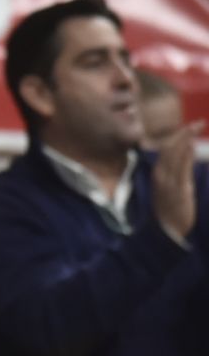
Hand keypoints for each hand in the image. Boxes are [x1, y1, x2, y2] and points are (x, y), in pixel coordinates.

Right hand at [153, 123, 202, 242]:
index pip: (165, 150)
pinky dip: (185, 156)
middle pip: (170, 150)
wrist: (167, 232)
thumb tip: (188, 151)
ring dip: (185, 141)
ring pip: (174, 157)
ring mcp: (168, 183)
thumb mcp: (170, 188)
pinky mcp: (179, 190)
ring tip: (195, 128)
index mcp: (158, 174)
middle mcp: (160, 176)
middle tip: (198, 123)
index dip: (177, 137)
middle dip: (183, 134)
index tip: (190, 126)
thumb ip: (178, 170)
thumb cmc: (170, 210)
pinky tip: (191, 146)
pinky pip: (181, 170)